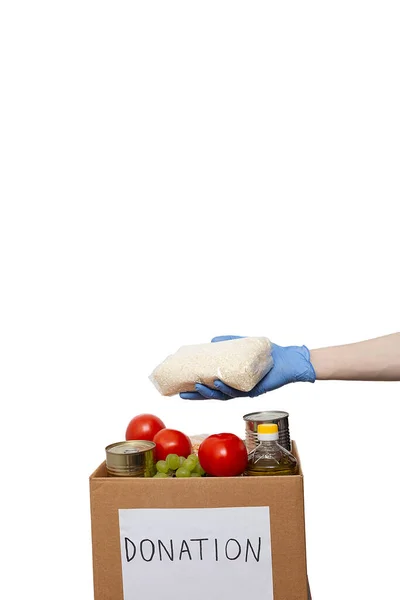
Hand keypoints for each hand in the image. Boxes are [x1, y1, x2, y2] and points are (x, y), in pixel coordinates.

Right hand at [180, 335, 315, 399]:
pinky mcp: (253, 390)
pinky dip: (226, 387)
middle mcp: (236, 388)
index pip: (211, 387)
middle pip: (213, 395)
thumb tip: (210, 341)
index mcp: (232, 380)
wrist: (288, 359)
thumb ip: (227, 342)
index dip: (196, 392)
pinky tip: (218, 382)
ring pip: (223, 395)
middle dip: (197, 396)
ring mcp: (244, 390)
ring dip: (209, 392)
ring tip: (198, 385)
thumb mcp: (243, 344)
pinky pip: (237, 391)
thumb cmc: (267, 353)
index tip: (181, 391)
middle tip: (182, 394)